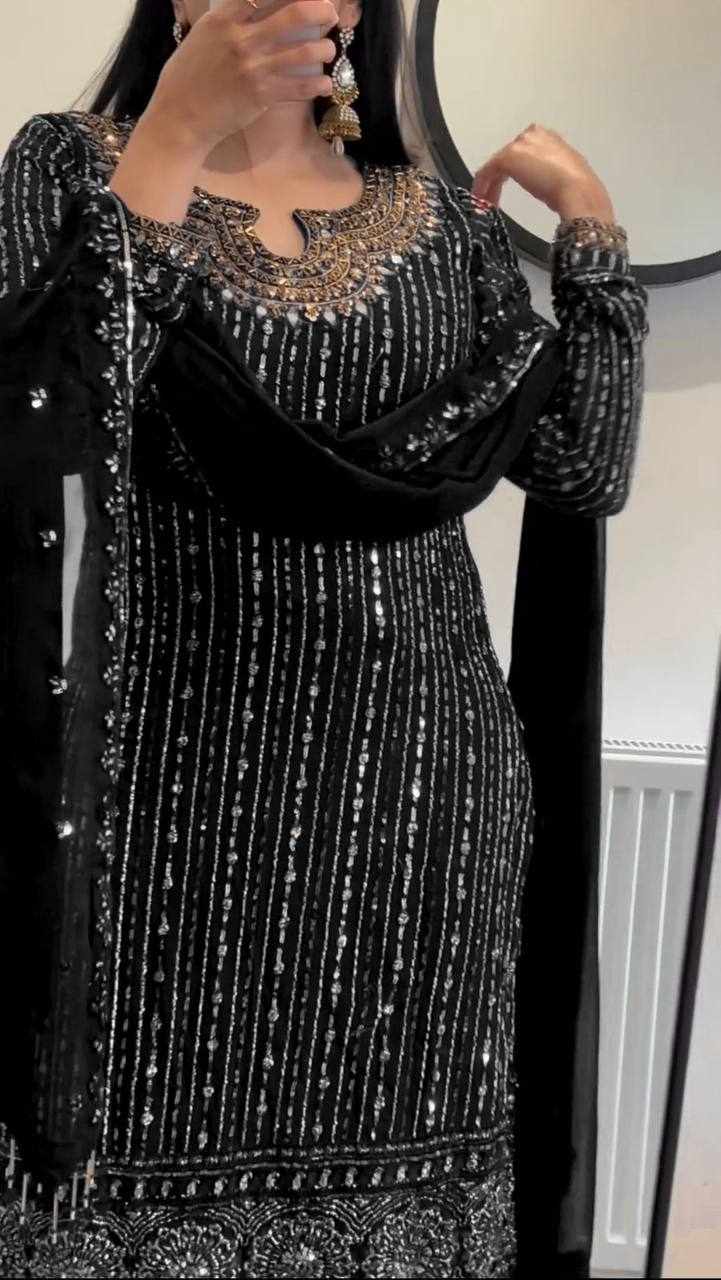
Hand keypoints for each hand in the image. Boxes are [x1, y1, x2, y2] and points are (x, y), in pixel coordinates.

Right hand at [146, 0, 339, 156]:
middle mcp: (242, 39)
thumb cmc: (187, 77)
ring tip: (327, 51)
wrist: (179, 117)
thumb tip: (251, 7)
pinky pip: (302, 87)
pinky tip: (324, 84)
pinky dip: (320, 85)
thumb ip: (228, 20)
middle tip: (329, 14)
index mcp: (224, 19)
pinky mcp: (262, 95)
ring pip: (306, 52)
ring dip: (325, 49)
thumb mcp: (203, 36)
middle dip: (321, 11)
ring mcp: (254, 68)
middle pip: (296, 14)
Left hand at [472, 123, 614, 220]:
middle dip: (498, 180)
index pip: (522, 152)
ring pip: (496, 165)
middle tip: (493, 199)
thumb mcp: (563, 173)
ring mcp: (519, 144)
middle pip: (507, 158)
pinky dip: (482, 186)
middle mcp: (532, 135)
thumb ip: (550, 171)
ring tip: (487, 204)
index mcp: (548, 137)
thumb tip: (544, 183)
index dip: (512, 173)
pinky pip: (487, 172)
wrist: (578, 189)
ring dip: (489, 186)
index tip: (508, 189)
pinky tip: (482, 201)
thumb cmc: (577, 187)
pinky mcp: (508, 157)